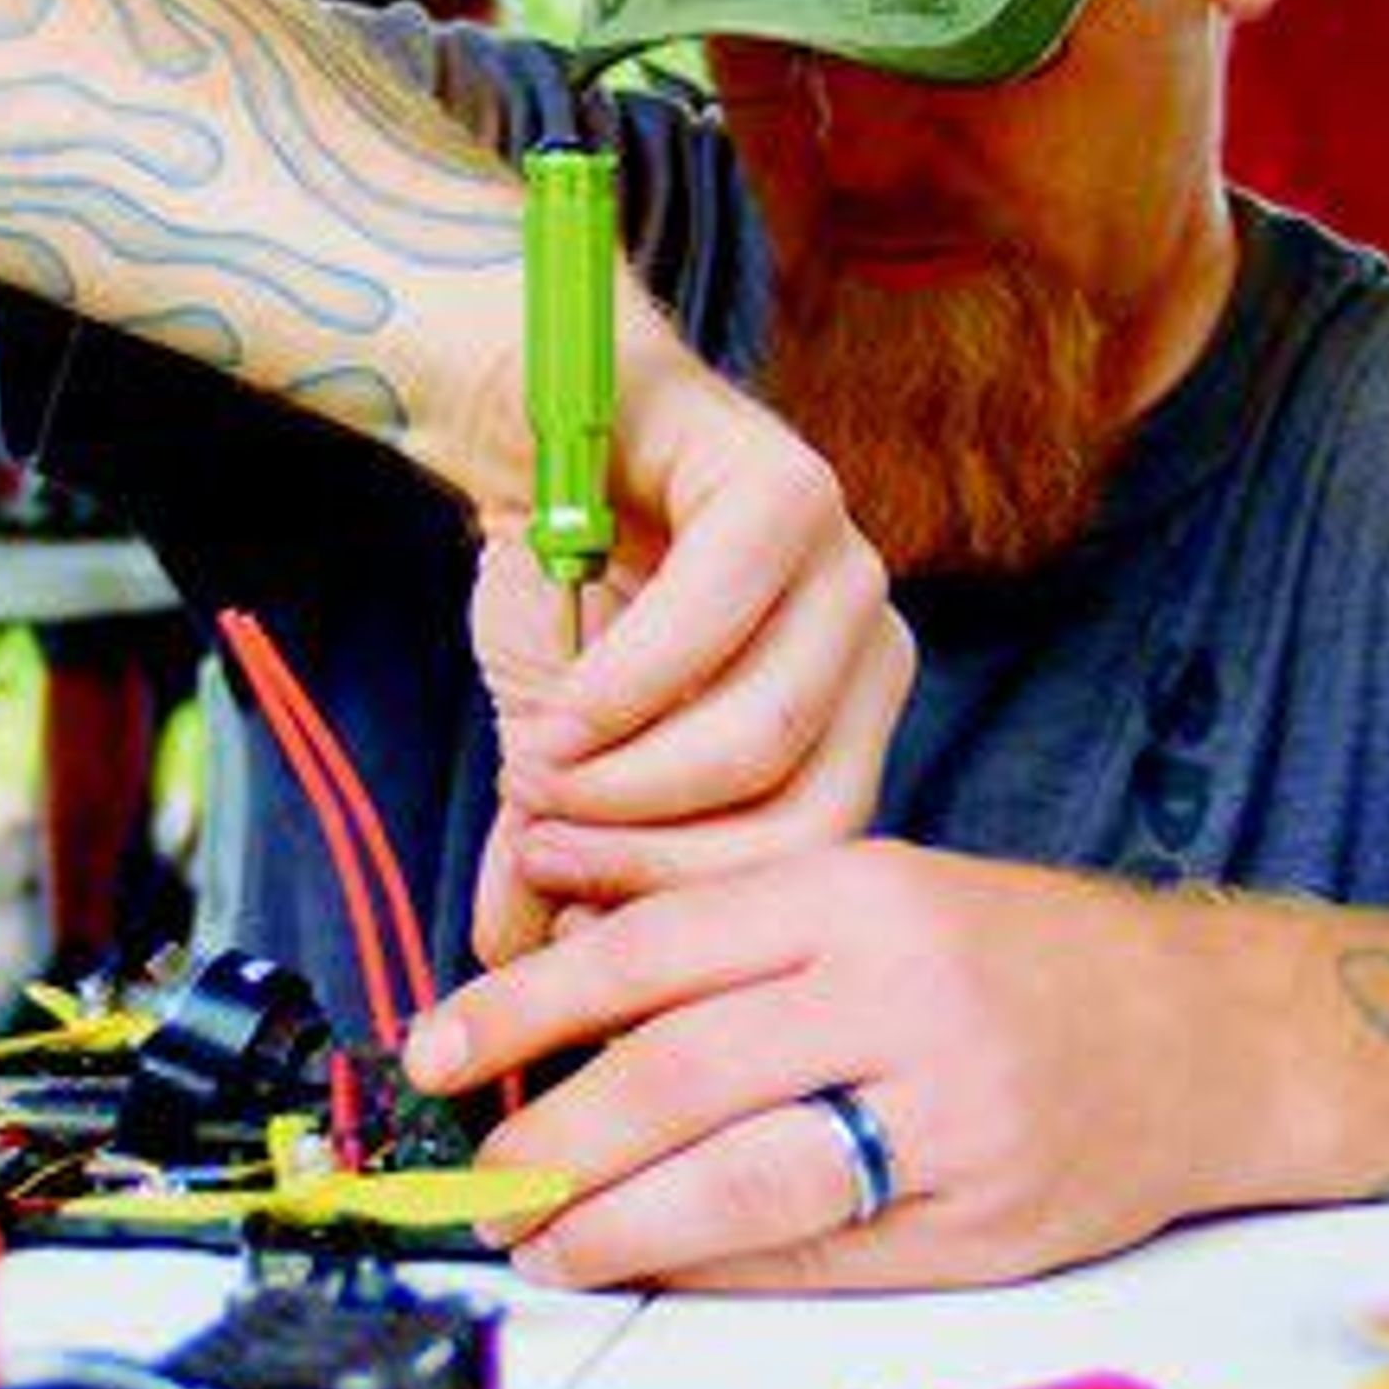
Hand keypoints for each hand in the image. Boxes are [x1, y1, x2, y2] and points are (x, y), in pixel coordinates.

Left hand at [402, 840, 1233, 1290]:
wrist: (1214, 1037)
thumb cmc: (1023, 961)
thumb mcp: (884, 891)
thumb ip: (730, 926)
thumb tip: (545, 935)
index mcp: (863, 895)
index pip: (654, 950)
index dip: (524, 1006)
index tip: (437, 1049)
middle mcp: (902, 997)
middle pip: (677, 1075)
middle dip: (550, 1141)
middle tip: (478, 1180)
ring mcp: (948, 1119)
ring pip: (739, 1180)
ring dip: (615, 1224)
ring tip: (545, 1242)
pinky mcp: (979, 1224)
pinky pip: (812, 1257)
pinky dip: (713, 1268)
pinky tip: (652, 1266)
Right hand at [466, 352, 911, 966]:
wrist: (529, 426)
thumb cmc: (562, 586)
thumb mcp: (556, 749)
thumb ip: (555, 847)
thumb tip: (519, 963)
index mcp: (846, 720)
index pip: (812, 861)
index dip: (692, 910)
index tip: (572, 916)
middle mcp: (870, 646)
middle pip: (807, 816)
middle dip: (660, 859)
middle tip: (547, 851)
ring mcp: (845, 563)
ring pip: (767, 733)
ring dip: (630, 781)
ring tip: (535, 776)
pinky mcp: (790, 489)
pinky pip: (716, 622)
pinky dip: (621, 689)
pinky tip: (552, 716)